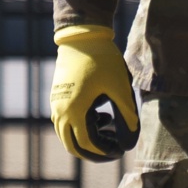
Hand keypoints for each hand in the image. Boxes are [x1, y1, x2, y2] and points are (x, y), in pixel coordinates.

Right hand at [51, 24, 139, 161]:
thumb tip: (131, 141)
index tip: (121, 150)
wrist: (83, 36)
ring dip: (87, 138)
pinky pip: (65, 122)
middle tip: (114, 149)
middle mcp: (60, 111)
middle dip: (94, 152)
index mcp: (74, 111)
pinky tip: (102, 116)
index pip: (88, 144)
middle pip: (73, 146)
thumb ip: (127, 115)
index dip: (105, 151)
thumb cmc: (103, 60)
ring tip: (110, 128)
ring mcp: (56, 104)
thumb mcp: (120, 88)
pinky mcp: (57, 97)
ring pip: (67, 135)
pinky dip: (81, 126)